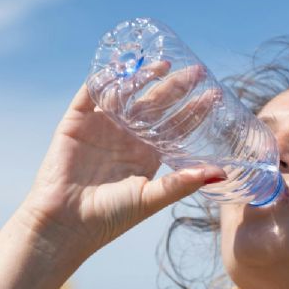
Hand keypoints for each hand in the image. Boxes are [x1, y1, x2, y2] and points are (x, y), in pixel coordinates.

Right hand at [18, 63, 224, 259]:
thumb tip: (222, 173)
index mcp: (148, 155)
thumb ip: (183, 183)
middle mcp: (127, 138)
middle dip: (176, 87)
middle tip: (195, 70)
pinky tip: (121, 66)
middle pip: (155, 105)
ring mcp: (102, 128)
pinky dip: (104, 78)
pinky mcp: (76, 122)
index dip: (194, 110)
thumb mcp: (151, 198)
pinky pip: (91, 93)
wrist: (67, 224)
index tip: (214, 94)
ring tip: (163, 64)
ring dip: (142, 77)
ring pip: (126, 94)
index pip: (176, 126)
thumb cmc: (111, 217)